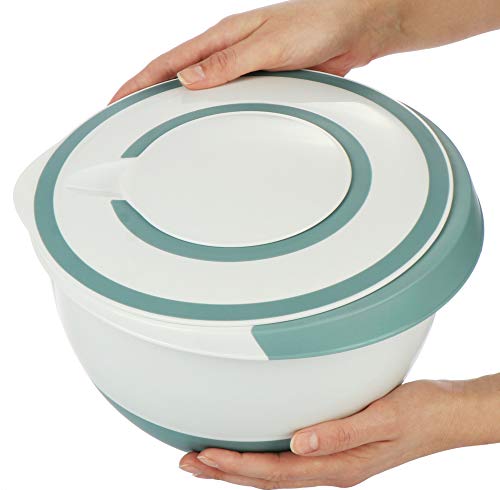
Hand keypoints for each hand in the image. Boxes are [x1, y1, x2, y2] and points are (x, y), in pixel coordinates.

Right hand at [110, 0, 499, 101]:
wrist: (354, 30)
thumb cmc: (318, 25)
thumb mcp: (269, 43)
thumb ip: (228, 62)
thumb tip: (187, 77)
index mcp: (223, 38)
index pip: (169, 62)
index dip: (140, 81)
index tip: (117, 100)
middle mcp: (229, 53)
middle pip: (178, 75)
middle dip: (149, 95)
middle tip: (128, 118)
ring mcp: (243, 68)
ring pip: (201, 90)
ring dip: (178, 106)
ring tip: (158, 128)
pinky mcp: (260, 82)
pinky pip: (226, 100)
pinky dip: (210, 112)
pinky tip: (206, 126)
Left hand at [179, 375, 499, 488]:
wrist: (446, 415)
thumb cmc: (419, 414)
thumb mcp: (384, 418)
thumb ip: (341, 432)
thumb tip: (298, 444)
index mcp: (339, 465)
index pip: (276, 471)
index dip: (236, 466)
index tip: (203, 457)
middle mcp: (331, 468)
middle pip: (268, 477)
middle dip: (225, 472)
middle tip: (186, 463)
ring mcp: (333, 462)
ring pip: (275, 472)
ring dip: (238, 468)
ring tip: (206, 461)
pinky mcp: (336, 450)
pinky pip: (290, 462)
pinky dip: (262, 459)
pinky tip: (252, 452)